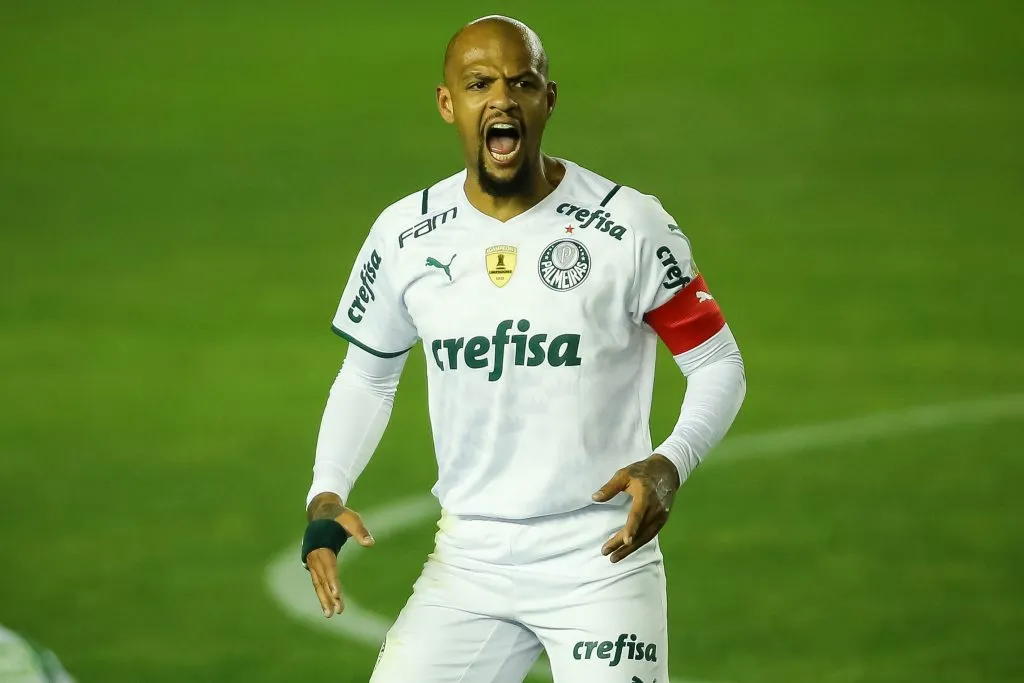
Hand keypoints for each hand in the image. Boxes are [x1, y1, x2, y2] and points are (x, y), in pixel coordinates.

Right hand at [305, 493, 374, 617]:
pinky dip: (322, 593)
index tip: (337, 595)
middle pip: (321, 580)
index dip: (332, 581)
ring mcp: (312, 560)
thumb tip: (371, 543)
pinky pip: (317, 581)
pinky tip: (328, 605)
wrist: (323, 512)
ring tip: (331, 615)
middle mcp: (314, 555)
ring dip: (324, 599)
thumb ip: (360, 531)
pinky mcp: (314, 564)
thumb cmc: (340, 516)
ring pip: (317, 583)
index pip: (328, 567)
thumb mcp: (352, 519)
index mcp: (322, 545)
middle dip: (328, 596)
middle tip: (335, 613)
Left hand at [592, 454, 680, 562]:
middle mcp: (656, 509)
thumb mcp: (624, 474)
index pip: (638, 514)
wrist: (667, 470)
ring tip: (614, 557)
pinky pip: (649, 535)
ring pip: (645, 536)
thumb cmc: (642, 471)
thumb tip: (595, 498)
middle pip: (639, 530)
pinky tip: (627, 550)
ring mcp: (661, 516)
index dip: (632, 528)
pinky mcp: (662, 520)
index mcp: (646, 496)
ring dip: (630, 549)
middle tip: (606, 553)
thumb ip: (610, 487)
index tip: (625, 540)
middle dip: (623, 544)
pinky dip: (639, 544)